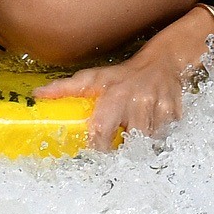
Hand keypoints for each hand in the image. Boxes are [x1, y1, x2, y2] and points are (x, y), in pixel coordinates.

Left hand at [36, 43, 191, 151]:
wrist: (162, 63)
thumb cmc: (122, 75)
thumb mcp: (93, 79)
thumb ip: (66, 89)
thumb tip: (38, 95)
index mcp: (115, 96)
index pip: (102, 131)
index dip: (98, 147)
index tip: (97, 150)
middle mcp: (138, 102)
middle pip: (130, 140)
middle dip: (124, 146)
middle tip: (120, 143)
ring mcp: (159, 109)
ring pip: (149, 141)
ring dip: (142, 142)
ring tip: (135, 132)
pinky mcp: (175, 114)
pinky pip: (166, 136)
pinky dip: (159, 136)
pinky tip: (152, 126)